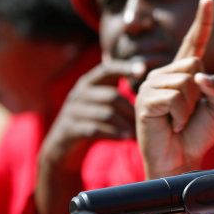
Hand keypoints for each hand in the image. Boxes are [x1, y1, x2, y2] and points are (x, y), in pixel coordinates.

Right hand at [35, 62, 138, 213]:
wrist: (63, 146)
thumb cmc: (92, 120)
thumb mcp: (100, 102)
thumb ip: (118, 90)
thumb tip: (150, 82)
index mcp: (88, 82)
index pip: (107, 68)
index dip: (124, 67)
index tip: (142, 70)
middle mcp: (79, 93)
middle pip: (112, 96)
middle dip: (131, 109)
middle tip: (146, 120)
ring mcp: (71, 111)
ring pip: (105, 114)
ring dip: (125, 124)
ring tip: (138, 132)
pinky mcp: (68, 129)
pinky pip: (94, 130)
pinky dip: (113, 134)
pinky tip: (126, 138)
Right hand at [135, 0, 213, 178]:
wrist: (181, 160)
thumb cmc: (197, 134)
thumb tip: (199, 73)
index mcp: (184, 73)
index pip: (195, 43)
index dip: (202, 22)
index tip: (208, 0)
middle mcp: (165, 74)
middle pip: (194, 65)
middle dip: (201, 92)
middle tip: (189, 114)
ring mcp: (151, 85)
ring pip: (185, 82)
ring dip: (189, 107)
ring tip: (178, 120)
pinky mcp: (144, 99)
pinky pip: (174, 97)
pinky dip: (179, 115)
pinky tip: (171, 125)